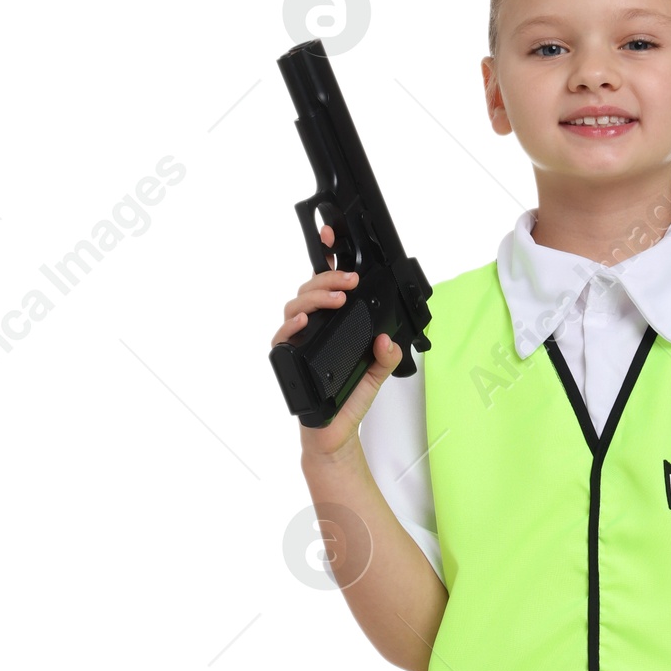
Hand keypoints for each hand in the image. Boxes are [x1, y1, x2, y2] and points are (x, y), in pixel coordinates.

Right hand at [271, 222, 401, 463]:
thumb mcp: (376, 375)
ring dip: (315, 298)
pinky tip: (305, 323)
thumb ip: (386, 356)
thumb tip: (388, 340)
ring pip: (296, 307)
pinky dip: (292, 327)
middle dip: (329, 278)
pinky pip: (282, 338)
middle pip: (310, 290)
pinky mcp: (288, 359)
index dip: (326, 258)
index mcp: (332, 325)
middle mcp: (312, 329)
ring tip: (337, 298)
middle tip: (350, 281)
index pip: (327, 286)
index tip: (332, 236)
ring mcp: (298, 342)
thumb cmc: (348, 402)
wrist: (334, 434)